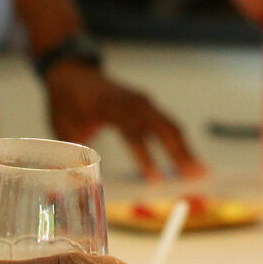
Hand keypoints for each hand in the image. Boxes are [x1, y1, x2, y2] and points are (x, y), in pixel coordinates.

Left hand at [44, 61, 207, 180]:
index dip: (145, 157)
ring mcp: (142, 101)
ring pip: (170, 126)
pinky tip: (188, 161)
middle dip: (179, 153)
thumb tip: (72, 191)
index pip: (133, 132)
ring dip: (185, 150)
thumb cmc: (65, 102)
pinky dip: (179, 142)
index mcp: (109, 106)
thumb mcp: (62, 128)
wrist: (72, 72)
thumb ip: (73, 156)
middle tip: (194, 178)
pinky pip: (167, 124)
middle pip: (162, 127)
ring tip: (199, 174)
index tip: (156, 181)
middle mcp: (131, 101)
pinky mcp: (147, 104)